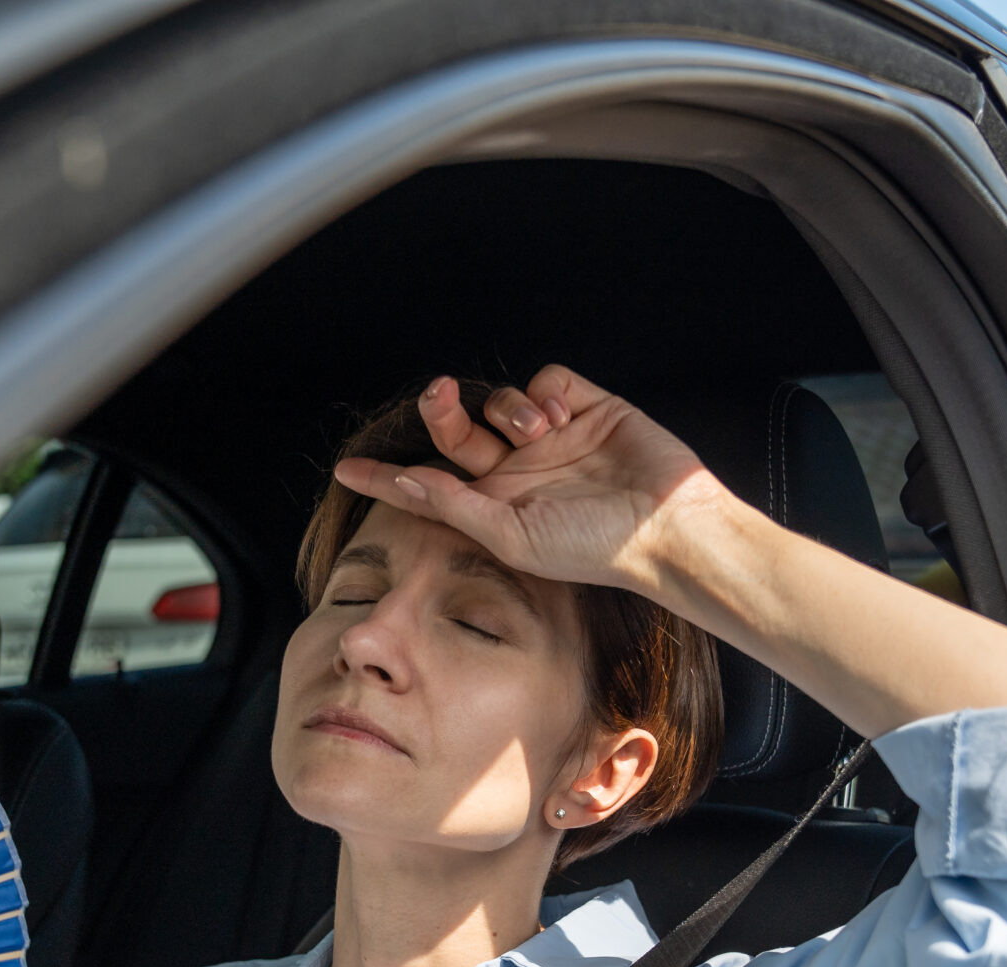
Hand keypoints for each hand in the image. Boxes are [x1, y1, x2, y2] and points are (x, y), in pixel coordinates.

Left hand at [331, 366, 729, 593]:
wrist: (664, 527)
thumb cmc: (590, 547)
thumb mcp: (512, 536)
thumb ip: (455, 504)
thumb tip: (404, 480)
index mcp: (494, 506)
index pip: (428, 487)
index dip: (386, 478)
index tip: (342, 470)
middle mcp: (517, 470)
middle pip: (456, 430)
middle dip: (440, 411)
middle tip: (438, 397)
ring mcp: (551, 438)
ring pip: (500, 400)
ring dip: (507, 407)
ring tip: (539, 431)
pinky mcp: (587, 407)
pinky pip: (546, 378)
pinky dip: (544, 390)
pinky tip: (562, 415)